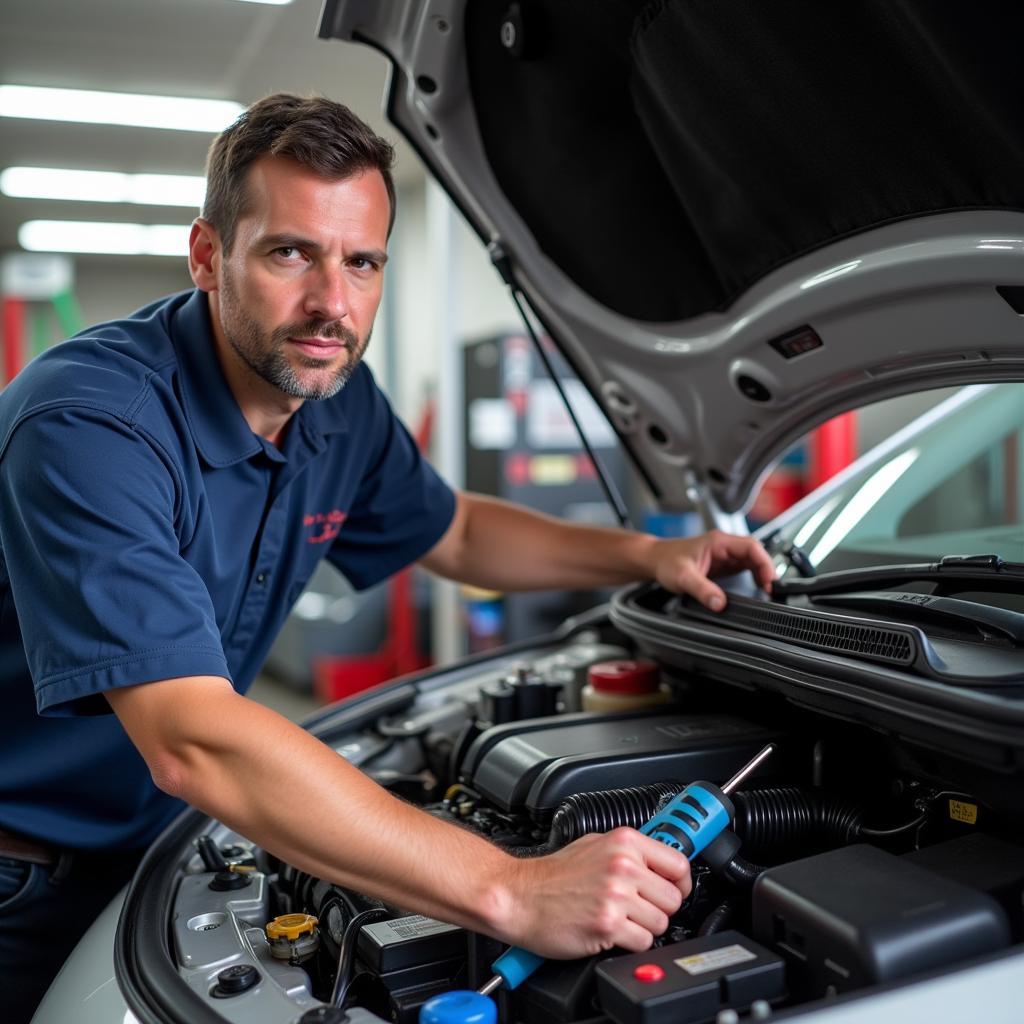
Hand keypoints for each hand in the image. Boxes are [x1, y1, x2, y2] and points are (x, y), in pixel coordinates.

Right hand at [503, 828, 690, 958]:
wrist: (519, 896)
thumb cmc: (552, 875)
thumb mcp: (594, 844)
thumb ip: (629, 851)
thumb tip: (659, 860)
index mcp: (624, 842)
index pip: (679, 863)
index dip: (680, 882)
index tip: (674, 888)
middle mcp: (623, 866)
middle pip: (674, 899)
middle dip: (658, 908)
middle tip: (637, 907)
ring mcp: (616, 896)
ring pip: (661, 923)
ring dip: (644, 927)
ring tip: (620, 918)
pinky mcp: (607, 925)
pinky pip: (643, 942)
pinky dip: (630, 943)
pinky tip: (611, 931)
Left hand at [650, 529, 774, 610]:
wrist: (655, 560)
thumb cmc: (666, 561)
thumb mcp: (683, 577)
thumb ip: (702, 589)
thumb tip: (720, 603)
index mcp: (718, 542)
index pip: (751, 546)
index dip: (764, 562)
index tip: (768, 580)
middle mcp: (724, 546)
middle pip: (755, 553)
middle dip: (766, 569)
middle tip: (770, 589)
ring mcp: (724, 554)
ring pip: (751, 560)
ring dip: (761, 573)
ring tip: (766, 590)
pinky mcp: (722, 564)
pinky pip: (744, 567)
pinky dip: (754, 576)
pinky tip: (757, 587)